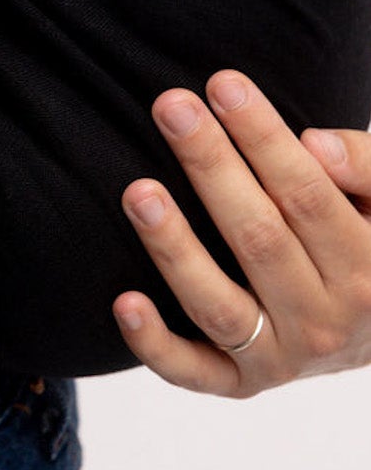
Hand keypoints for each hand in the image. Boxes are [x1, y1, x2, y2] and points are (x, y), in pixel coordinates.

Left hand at [112, 71, 370, 395]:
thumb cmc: (365, 239)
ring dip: (175, 248)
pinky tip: (123, 302)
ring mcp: (283, 359)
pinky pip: (194, 373)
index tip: (223, 84)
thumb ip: (364, 166)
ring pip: (220, 305)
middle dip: (212, 165)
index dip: (264, 138)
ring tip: (138, 191)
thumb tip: (314, 145)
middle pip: (259, 237)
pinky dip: (155, 345)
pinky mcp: (241, 385)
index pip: (308, 195)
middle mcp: (326, 321)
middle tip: (171, 106)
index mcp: (369, 270)